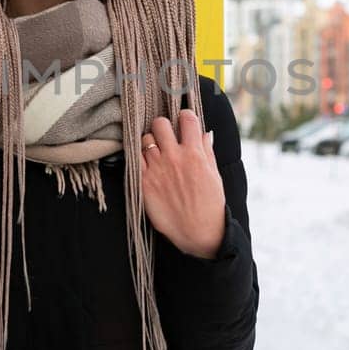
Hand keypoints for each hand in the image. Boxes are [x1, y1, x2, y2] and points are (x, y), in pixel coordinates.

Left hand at [140, 109, 226, 258]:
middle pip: (160, 123)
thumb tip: (205, 133)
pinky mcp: (144, 182)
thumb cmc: (209, 205)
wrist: (198, 232)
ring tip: (155, 152)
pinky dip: (139, 157)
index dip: (185, 117)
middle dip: (163, 126)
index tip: (184, 122)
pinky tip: (146, 163)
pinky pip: (134, 158)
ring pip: (145, 139)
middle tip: (165, 136)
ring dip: (150, 142)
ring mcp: (157, 168)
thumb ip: (207, 151)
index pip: (187, 119)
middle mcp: (174, 157)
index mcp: (195, 154)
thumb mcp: (214, 175)